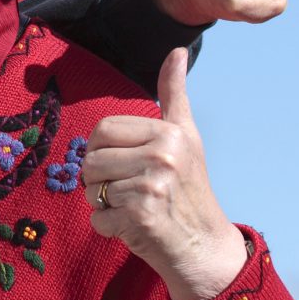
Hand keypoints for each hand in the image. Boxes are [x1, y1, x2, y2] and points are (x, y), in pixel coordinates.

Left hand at [83, 47, 248, 299]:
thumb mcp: (186, 137)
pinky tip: (135, 229)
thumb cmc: (190, 191)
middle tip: (128, 191)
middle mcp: (163, 155)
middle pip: (92, 159)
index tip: (124, 165)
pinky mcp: (141, 216)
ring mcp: (153, 186)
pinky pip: (97, 218)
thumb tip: (177, 50)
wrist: (206, 249)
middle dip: (99, 180)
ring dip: (103, 205)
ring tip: (133, 208)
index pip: (103, 130)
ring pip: (92, 189)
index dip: (103, 150)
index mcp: (169, 132)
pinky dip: (109, 228)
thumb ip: (174, 95)